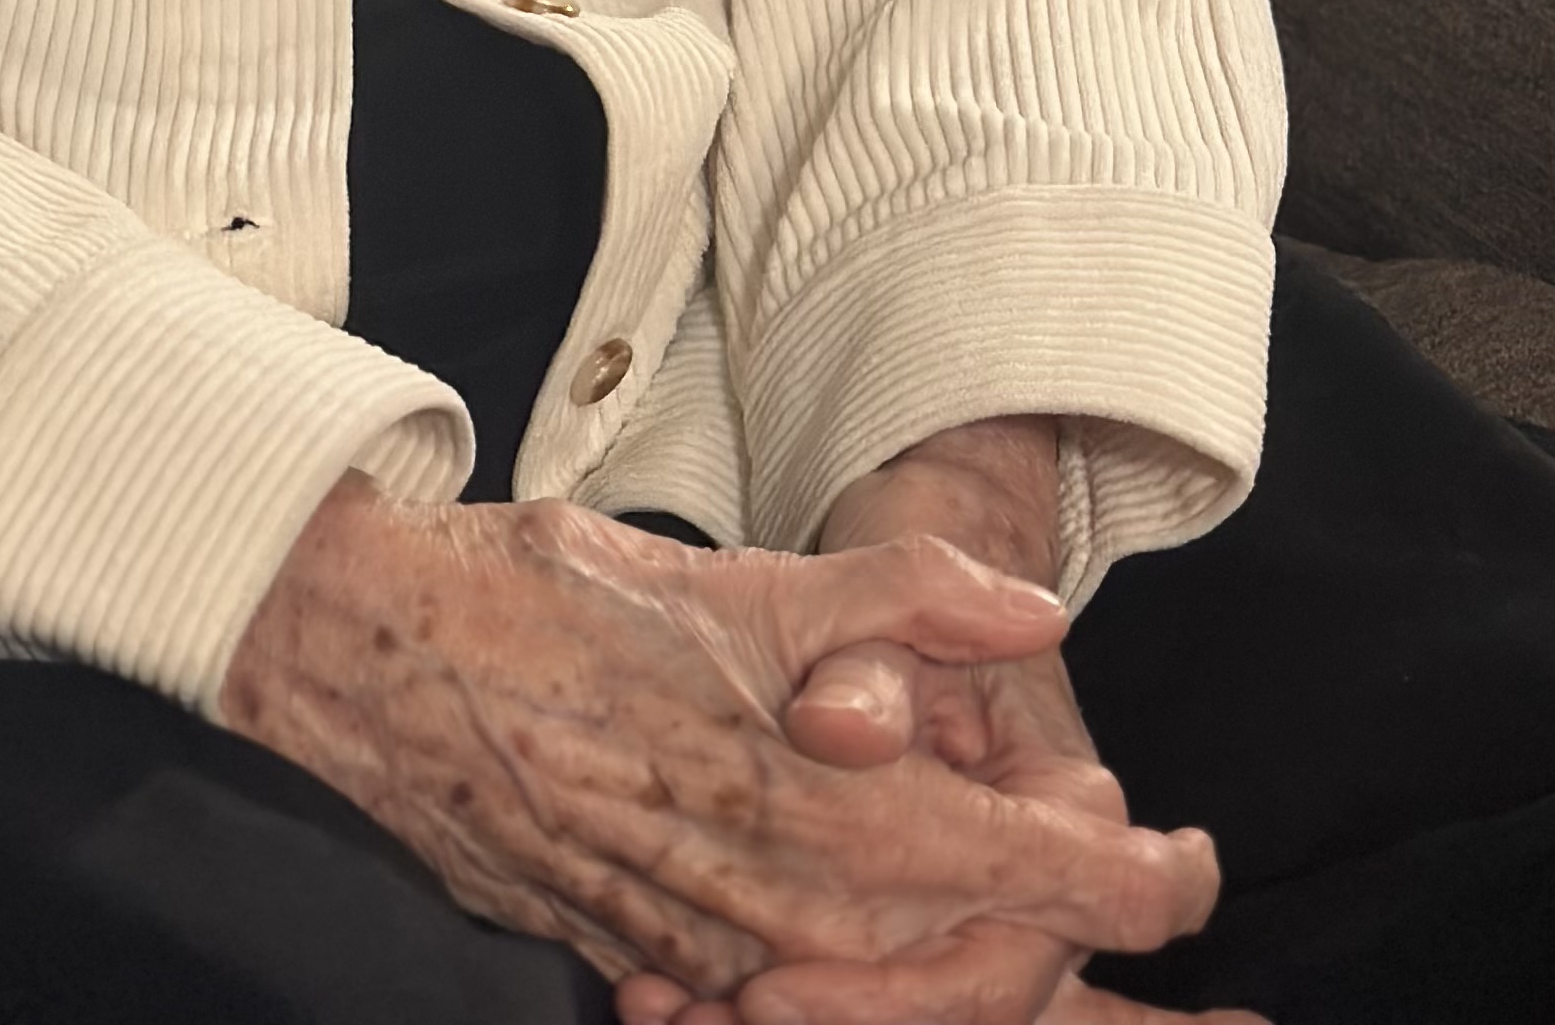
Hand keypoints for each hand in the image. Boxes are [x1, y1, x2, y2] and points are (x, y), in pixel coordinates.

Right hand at [219, 478, 1225, 1010]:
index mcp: (805, 798)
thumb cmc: (541, 595)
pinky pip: (766, 998)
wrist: (364, 653)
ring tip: (1005, 911)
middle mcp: (762, 897)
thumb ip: (891, 594)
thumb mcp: (728, 571)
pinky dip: (834, 980)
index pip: (1015, 872)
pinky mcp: (631, 949)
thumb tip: (1026, 609)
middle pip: (964, 965)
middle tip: (1109, 878)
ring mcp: (691, 942)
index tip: (1190, 867)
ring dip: (952, 964)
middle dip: (1053, 938)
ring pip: (870, 994)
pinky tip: (847, 936)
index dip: (1125, 881)